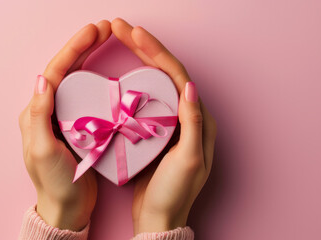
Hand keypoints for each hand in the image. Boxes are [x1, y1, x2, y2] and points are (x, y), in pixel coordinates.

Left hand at [18, 20, 111, 230]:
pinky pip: (85, 96)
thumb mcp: (44, 151)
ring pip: (76, 80)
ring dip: (89, 58)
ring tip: (105, 40)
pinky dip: (96, 79)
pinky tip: (107, 70)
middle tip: (103, 29)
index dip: (73, 50)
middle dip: (82, 47)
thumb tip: (42, 80)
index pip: (54, 73)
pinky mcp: (78, 126)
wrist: (66, 207)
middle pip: (65, 71)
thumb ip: (40, 116)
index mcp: (36, 114)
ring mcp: (63, 118)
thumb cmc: (54, 183)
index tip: (92, 32)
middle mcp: (47, 112)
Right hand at [111, 18, 216, 234]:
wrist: (159, 217)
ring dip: (140, 59)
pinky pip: (145, 98)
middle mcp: (186, 116)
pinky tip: (122, 72)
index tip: (135, 34)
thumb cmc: (174, 193)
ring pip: (155, 81)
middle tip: (122, 28)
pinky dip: (134, 80)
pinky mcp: (154, 129)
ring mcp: (170, 121)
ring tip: (122, 39)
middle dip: (145, 47)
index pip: (177, 76)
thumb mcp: (188, 160)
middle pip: (166, 73)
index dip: (156, 53)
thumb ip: (191, 124)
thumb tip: (189, 86)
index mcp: (198, 119)